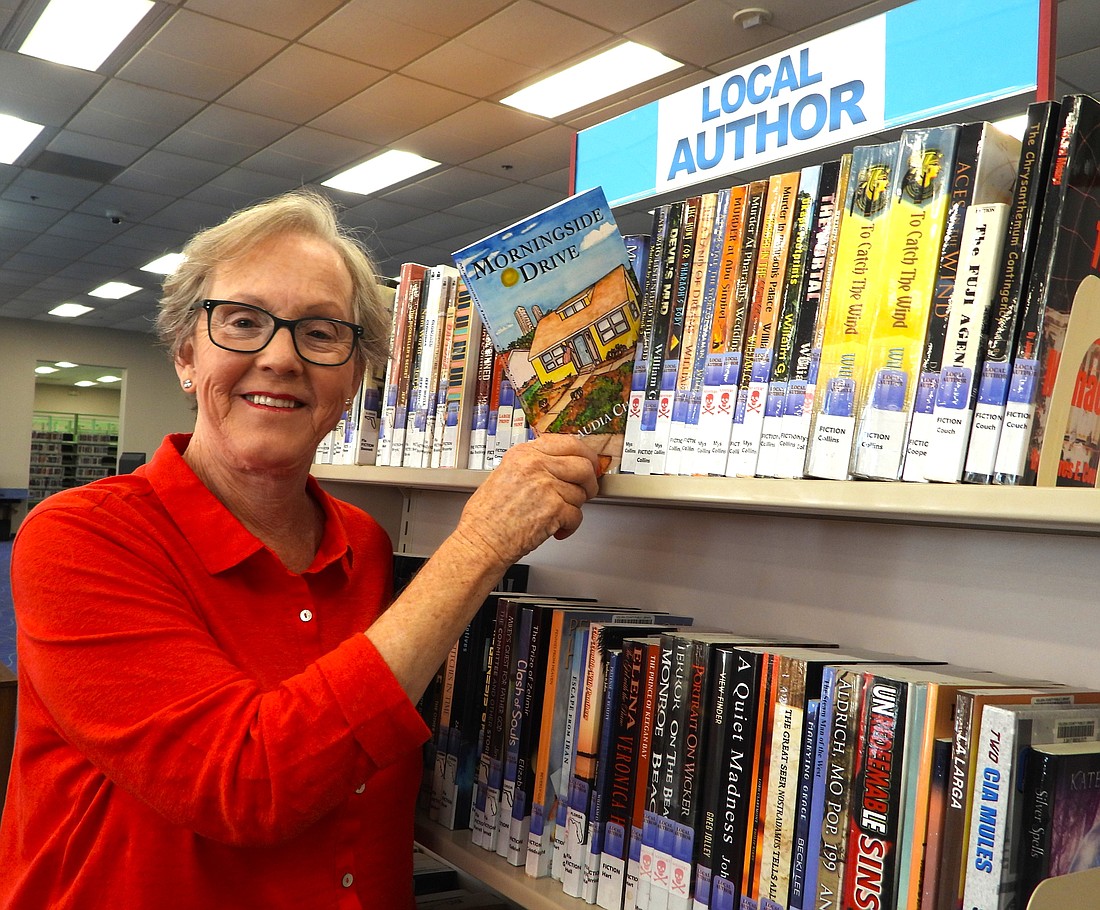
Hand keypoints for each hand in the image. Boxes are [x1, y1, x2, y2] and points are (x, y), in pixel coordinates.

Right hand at [453, 435, 599, 569]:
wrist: (481, 541)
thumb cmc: (487, 516)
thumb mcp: (505, 474)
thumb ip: (532, 465)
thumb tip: (560, 465)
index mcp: (524, 454)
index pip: (569, 442)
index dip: (585, 455)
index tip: (589, 463)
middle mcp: (536, 466)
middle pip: (584, 465)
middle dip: (590, 481)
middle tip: (587, 490)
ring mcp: (546, 486)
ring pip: (581, 492)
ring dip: (573, 507)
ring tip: (558, 514)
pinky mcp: (554, 509)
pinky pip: (577, 515)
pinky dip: (569, 526)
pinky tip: (557, 528)